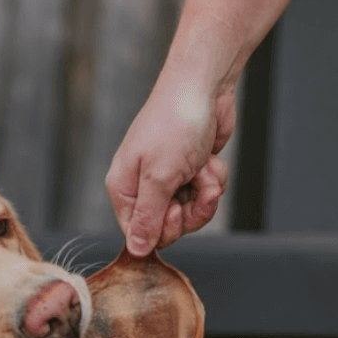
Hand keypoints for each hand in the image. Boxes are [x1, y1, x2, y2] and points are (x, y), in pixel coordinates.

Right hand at [105, 70, 235, 255]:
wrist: (204, 87)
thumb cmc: (174, 125)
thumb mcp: (158, 177)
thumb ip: (147, 218)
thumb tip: (135, 251)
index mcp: (124, 190)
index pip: (139, 233)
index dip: (163, 230)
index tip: (176, 210)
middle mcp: (143, 188)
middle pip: (168, 227)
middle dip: (191, 210)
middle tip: (195, 187)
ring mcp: (168, 180)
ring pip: (191, 212)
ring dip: (205, 192)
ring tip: (204, 169)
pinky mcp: (190, 172)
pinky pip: (204, 194)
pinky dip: (213, 178)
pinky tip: (209, 160)